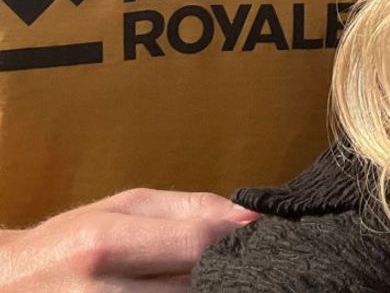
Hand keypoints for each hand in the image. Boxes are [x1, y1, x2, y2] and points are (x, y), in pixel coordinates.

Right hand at [0, 187, 257, 289]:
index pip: (196, 245)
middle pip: (196, 284)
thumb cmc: (63, 246)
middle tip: (227, 257)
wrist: (6, 288)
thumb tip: (245, 214)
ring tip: (186, 274)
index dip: (235, 238)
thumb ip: (184, 209)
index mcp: (102, 246)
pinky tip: (170, 290)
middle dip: (220, 269)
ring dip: (201, 288)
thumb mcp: (117, 209)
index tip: (259, 231)